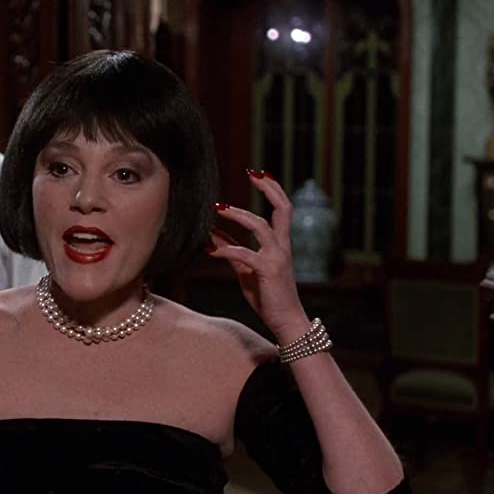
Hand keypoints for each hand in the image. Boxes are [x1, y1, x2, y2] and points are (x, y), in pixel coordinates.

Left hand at [207, 170, 309, 343]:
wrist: (285, 321)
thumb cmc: (267, 296)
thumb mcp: (245, 270)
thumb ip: (231, 250)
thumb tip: (213, 232)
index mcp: (280, 244)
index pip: (282, 209)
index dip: (272, 189)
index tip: (259, 173)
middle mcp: (282, 246)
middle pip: (282, 208)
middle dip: (268, 188)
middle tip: (251, 172)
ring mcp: (277, 257)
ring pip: (260, 226)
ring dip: (238, 214)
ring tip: (218, 208)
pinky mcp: (268, 271)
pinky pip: (244, 254)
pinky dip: (225, 249)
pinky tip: (209, 250)